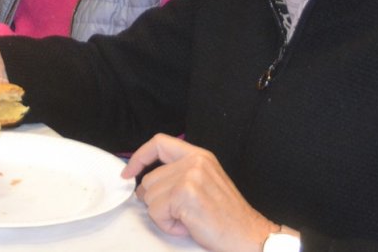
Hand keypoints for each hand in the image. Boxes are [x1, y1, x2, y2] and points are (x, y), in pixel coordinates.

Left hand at [123, 134, 284, 251]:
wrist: (249, 235)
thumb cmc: (226, 216)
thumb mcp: (204, 183)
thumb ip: (177, 175)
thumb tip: (142, 185)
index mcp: (199, 156)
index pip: (159, 143)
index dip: (139, 156)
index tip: (128, 172)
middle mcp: (194, 161)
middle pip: (149, 179)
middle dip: (158, 202)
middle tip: (182, 214)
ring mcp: (190, 176)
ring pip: (150, 197)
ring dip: (164, 216)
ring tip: (188, 219)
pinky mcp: (185, 194)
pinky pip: (157, 212)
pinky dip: (168, 225)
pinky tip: (188, 226)